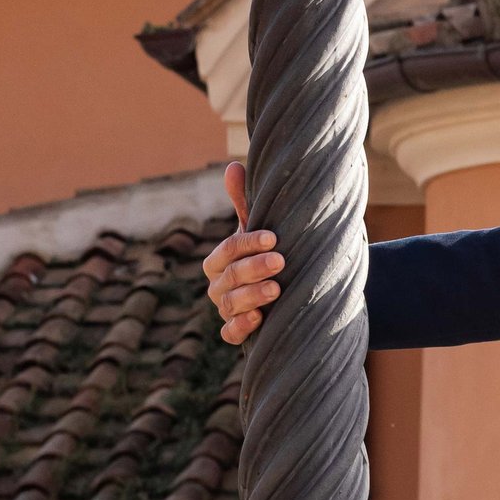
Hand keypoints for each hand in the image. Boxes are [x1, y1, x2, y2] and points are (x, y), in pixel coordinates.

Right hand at [205, 162, 283, 345]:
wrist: (282, 291)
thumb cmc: (266, 254)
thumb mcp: (258, 229)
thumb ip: (245, 202)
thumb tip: (232, 166)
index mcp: (219, 260)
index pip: (228, 249)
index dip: (248, 242)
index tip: (274, 237)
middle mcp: (218, 285)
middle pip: (229, 277)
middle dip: (253, 268)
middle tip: (280, 261)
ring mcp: (225, 309)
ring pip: (230, 304)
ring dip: (252, 296)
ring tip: (277, 289)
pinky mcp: (235, 331)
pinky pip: (230, 333)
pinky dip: (241, 327)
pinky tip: (259, 319)